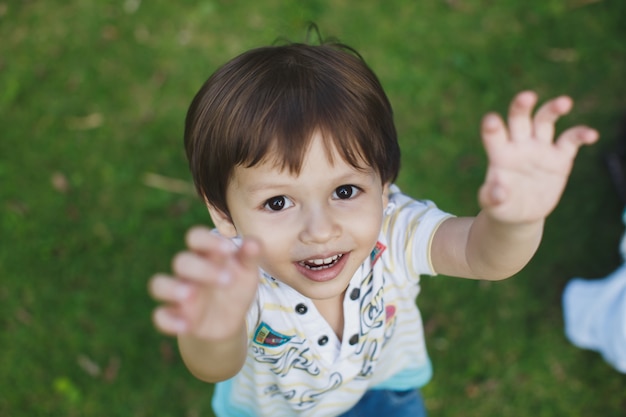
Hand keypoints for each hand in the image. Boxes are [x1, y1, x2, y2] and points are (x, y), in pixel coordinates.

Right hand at [149, 227, 259, 339]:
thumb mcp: (247, 271)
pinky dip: (170, 321)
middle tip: (228, 280)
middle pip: (181, 261)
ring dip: (173, 288)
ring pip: (159, 284)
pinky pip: (160, 316)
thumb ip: (251, 256)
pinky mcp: (175, 315)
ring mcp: (179, 293)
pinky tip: (186, 326)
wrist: (227, 320)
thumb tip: (254, 243)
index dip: (208, 240)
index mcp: (205, 254)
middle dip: (202, 269)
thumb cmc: (235, 286)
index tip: (229, 250)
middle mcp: (188, 272)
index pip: (196, 237)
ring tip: (191, 295)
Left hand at [478, 91, 598, 222]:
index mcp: (499, 153)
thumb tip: (498, 193)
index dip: (492, 126)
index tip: (492, 120)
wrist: (521, 212)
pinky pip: (571, 140)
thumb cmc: (501, 205)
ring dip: (553, 109)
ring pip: (545, 121)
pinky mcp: (560, 157)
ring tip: (564, 102)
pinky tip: (590, 135)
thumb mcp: (492, 204)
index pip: (493, 134)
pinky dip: (581, 134)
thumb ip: (492, 197)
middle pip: (520, 118)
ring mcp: (540, 148)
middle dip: (522, 106)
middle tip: (527, 96)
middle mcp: (519, 144)